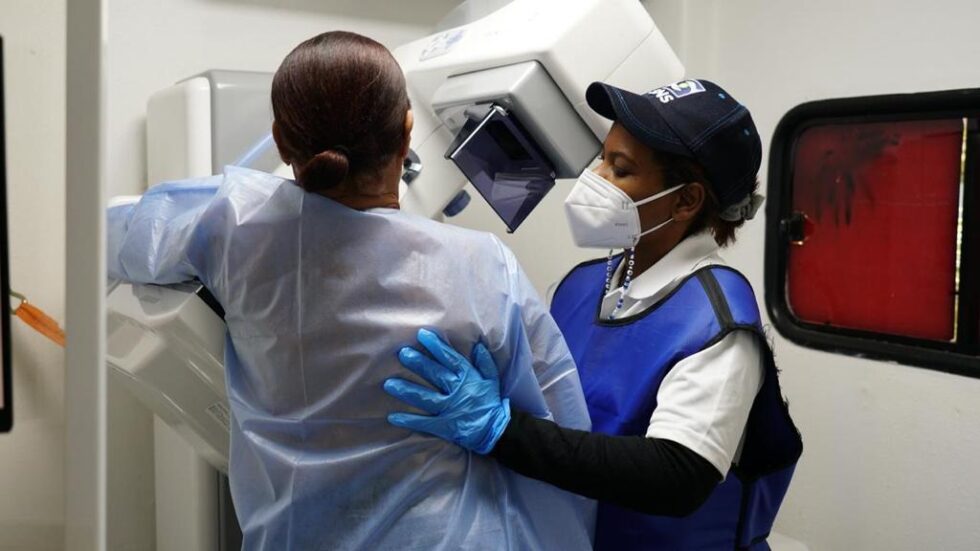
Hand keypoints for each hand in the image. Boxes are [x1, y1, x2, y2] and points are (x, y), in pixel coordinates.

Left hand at [384, 328, 510, 454]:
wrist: (496, 430)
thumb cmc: (492, 402)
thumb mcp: (493, 379)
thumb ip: (484, 362)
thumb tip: (477, 345)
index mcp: (467, 377)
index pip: (450, 358)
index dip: (436, 346)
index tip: (422, 335)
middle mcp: (456, 391)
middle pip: (434, 374)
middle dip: (418, 363)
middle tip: (402, 353)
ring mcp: (449, 409)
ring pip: (425, 397)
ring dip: (406, 390)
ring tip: (389, 384)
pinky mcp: (444, 426)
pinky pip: (424, 423)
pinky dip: (409, 421)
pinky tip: (393, 417)